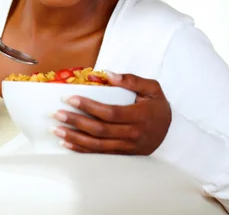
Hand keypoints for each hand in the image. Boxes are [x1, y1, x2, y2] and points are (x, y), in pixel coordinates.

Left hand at [52, 72, 171, 154]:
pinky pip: (99, 154)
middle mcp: (133, 134)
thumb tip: (108, 74)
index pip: (110, 112)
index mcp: (139, 116)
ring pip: (97, 145)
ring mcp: (127, 147)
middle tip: (57, 113)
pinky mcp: (122, 154)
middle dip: (76, 121)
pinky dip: (81, 150)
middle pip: (99, 130)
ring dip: (74, 138)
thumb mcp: (152, 88)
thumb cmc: (158, 107)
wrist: (172, 133)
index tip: (71, 98)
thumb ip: (131, 80)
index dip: (89, 106)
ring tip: (57, 129)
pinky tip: (67, 143)